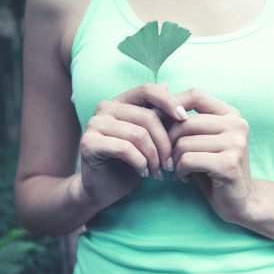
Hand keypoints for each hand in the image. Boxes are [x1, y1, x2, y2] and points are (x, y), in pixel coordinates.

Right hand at [79, 82, 187, 208]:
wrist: (105, 190)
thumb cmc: (131, 163)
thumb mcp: (150, 138)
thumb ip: (156, 114)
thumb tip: (166, 84)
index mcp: (121, 101)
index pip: (148, 89)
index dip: (169, 101)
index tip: (185, 119)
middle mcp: (105, 107)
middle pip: (148, 117)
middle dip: (165, 144)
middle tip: (170, 165)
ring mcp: (94, 123)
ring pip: (139, 134)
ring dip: (154, 158)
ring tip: (158, 172)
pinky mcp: (88, 143)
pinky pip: (125, 149)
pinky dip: (140, 163)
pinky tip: (143, 173)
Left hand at [168, 88, 253, 223]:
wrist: (240, 203)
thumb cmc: (213, 170)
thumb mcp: (201, 141)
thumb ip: (186, 122)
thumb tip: (158, 99)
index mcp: (231, 115)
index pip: (195, 95)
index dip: (171, 107)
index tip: (160, 126)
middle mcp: (237, 125)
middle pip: (184, 122)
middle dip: (168, 142)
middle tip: (168, 159)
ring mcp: (236, 144)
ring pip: (183, 143)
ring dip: (174, 160)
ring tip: (178, 170)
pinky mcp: (229, 164)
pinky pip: (188, 160)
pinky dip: (180, 171)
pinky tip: (185, 178)